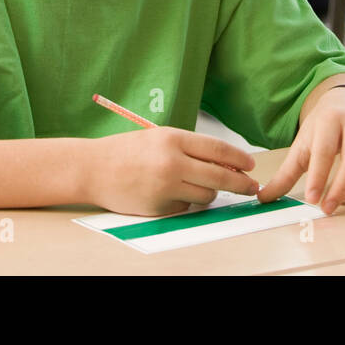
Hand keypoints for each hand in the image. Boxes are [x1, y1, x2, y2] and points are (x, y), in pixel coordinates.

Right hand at [87, 127, 258, 214]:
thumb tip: (225, 163)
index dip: (240, 159)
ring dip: (210, 193)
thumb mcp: (159, 138)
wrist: (93, 169)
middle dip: (241, 183)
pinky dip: (186, 202)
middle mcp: (172, 163)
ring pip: (206, 196)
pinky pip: (186, 207)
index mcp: (173, 139)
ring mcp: (166, 187)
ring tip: (199, 187)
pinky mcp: (160, 207)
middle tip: (251, 187)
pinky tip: (171, 193)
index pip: (219, 150)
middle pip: (220, 176)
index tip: (251, 165)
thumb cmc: (127, 150)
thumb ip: (190, 148)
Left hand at [256, 86, 344, 213]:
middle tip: (326, 209)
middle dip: (340, 189)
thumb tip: (263, 197)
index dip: (319, 177)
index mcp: (330, 120)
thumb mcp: (302, 143)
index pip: (325, 151)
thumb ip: (286, 172)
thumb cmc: (323, 126)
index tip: (312, 200)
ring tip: (339, 202)